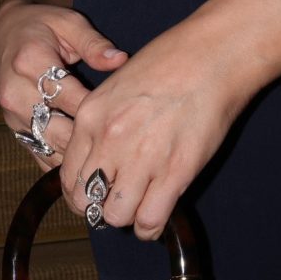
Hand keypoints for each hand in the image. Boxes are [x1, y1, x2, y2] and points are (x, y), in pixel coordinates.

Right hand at [0, 0, 128, 166]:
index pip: (66, 95)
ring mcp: (10, 114)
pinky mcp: (13, 128)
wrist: (7, 32)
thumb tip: (121, 60)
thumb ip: (94, 44)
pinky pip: (38, 153)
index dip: (94, 109)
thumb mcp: (70, 23)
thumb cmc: (44, 25)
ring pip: (47, 146)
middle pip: (55, 128)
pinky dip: (61, 160)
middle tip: (119, 144)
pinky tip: (86, 162)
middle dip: (86, 138)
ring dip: (75, 154)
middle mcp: (14, 92)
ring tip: (107, 157)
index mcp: (29, 61)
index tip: (120, 116)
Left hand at [58, 13, 262, 241]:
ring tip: (140, 201)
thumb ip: (103, 121)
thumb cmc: (171, 60)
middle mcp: (110, 139)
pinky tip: (156, 210)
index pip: (67, 177)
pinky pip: (149, 221)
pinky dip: (149, 226)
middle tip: (117, 197)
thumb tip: (100, 157)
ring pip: (115, 216)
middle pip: (86, 202)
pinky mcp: (175, 173)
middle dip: (99, 205)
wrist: (213, 54)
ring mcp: (142, 158)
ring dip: (126, 214)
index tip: (96, 190)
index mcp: (92, 115)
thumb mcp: (119, 83)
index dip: (81, 190)